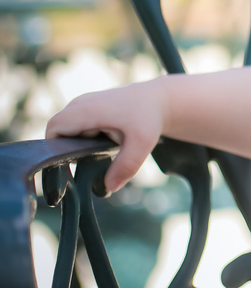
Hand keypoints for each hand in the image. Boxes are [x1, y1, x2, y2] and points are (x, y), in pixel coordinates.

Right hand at [46, 80, 168, 193]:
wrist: (159, 100)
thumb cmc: (149, 117)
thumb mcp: (142, 142)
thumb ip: (126, 166)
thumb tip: (109, 188)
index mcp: (86, 109)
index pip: (54, 129)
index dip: (56, 148)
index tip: (73, 163)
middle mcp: (80, 104)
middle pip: (60, 133)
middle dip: (71, 149)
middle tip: (93, 160)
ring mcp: (83, 104)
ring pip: (70, 131)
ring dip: (82, 144)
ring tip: (105, 149)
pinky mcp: (88, 108)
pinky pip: (78, 127)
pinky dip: (88, 138)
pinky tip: (107, 143)